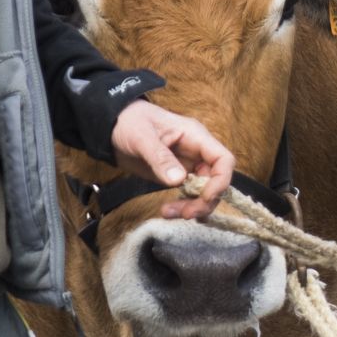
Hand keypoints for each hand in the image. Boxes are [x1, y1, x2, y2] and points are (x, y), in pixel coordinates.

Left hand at [111, 99, 237, 219]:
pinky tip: (169, 212)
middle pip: (216, 181)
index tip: (204, 198)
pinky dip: (184, 206)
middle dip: (204, 201)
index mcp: (196, 136)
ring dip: (193, 207)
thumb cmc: (129, 122)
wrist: (112, 128)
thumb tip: (178, 180)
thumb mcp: (141, 137)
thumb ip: (160, 157)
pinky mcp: (177, 177)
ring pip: (204, 192)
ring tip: (168, 213)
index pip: (224, 160)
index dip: (220, 181)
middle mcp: (197, 152)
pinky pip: (189, 196)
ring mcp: (188, 166)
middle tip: (184, 214)